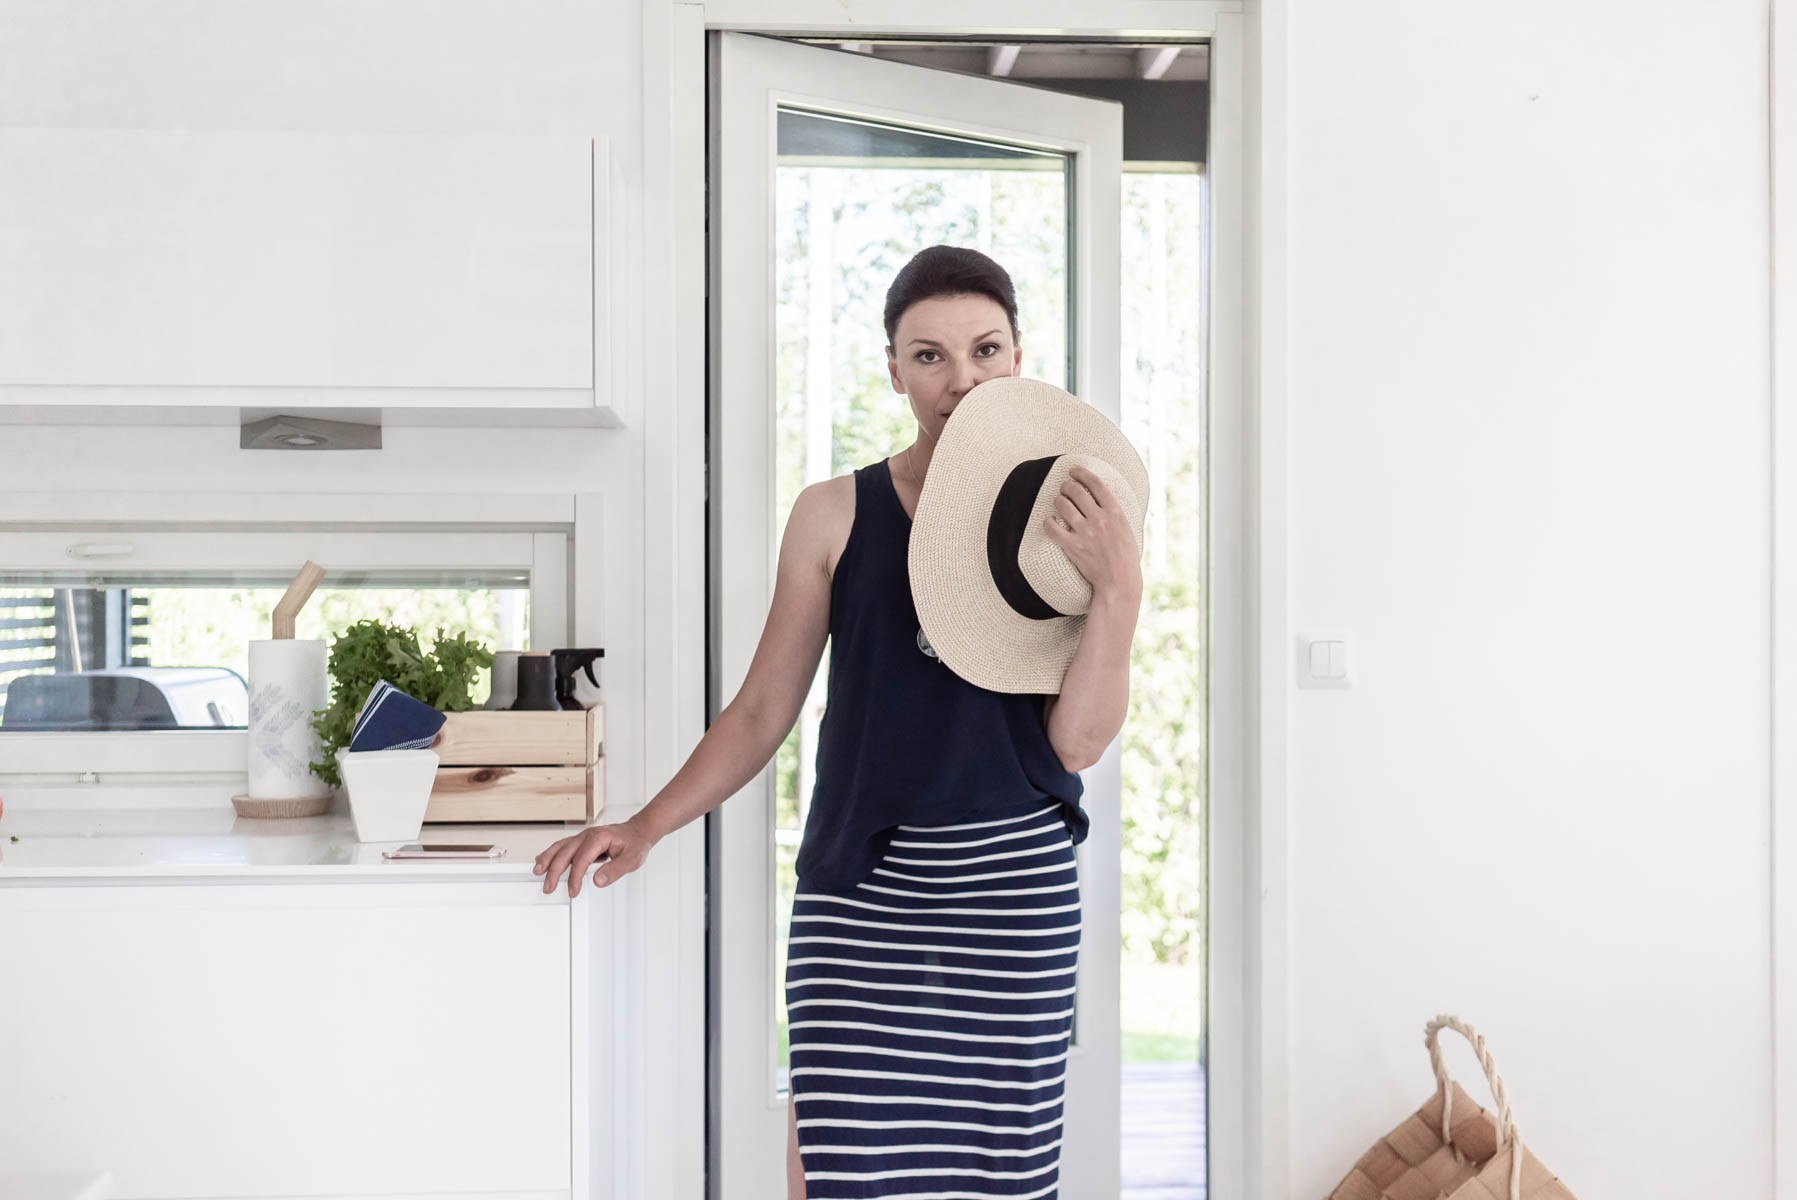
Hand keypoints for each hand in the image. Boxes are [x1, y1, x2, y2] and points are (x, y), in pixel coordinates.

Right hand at [532, 816, 655, 896]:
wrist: (639, 831)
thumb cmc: (635, 843)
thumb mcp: (632, 860)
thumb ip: (615, 870)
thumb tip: (597, 880)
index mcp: (599, 838)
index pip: (581, 859)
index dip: (574, 877)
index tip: (573, 891)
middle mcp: (588, 835)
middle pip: (565, 853)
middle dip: (554, 871)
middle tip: (548, 887)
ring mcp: (583, 836)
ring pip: (560, 847)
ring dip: (547, 859)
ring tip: (537, 872)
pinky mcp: (582, 840)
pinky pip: (563, 846)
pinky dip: (551, 854)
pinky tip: (542, 860)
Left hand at [1044, 465, 1142, 600]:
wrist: (1120, 580)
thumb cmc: (1126, 556)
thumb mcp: (1127, 529)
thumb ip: (1115, 513)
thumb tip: (1105, 499)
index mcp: (1115, 512)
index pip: (1096, 483)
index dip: (1082, 473)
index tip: (1074, 471)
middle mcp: (1099, 519)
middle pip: (1075, 491)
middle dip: (1066, 486)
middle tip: (1064, 488)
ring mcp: (1085, 532)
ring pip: (1062, 505)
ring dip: (1058, 501)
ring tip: (1059, 503)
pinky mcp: (1073, 546)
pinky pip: (1052, 528)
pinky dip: (1048, 522)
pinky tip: (1049, 522)